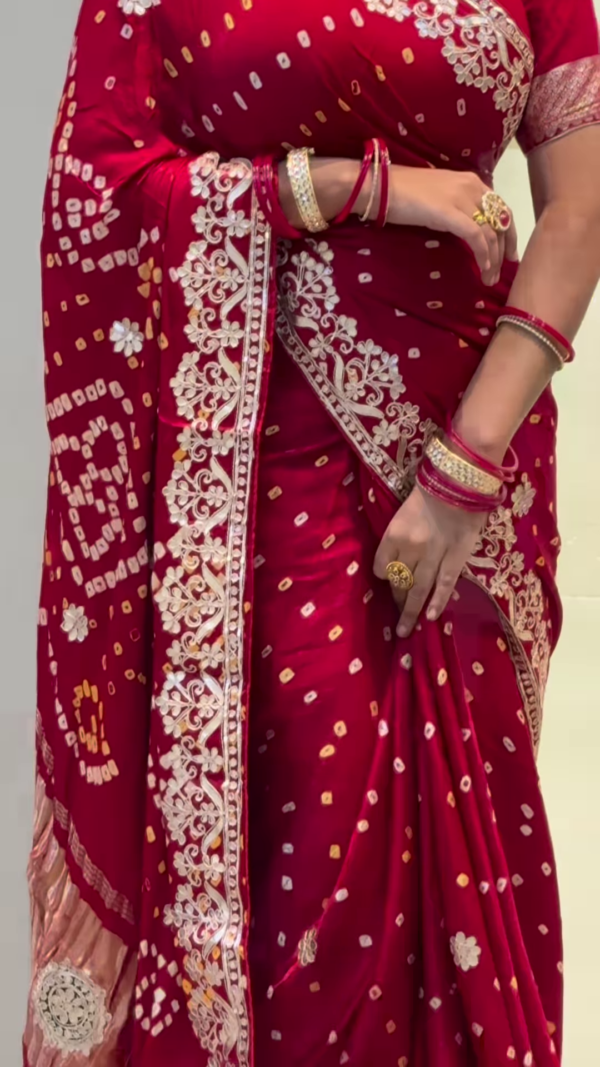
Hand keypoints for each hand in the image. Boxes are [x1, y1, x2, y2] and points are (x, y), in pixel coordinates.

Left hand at [373, 483, 485, 636]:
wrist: (462, 479)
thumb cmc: (431, 489)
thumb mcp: (404, 510)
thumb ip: (399, 535)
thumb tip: (398, 557)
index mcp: (393, 533)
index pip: (380, 565)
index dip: (384, 573)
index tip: (390, 576)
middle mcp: (410, 547)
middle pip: (398, 581)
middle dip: (397, 599)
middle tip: (397, 615)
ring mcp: (434, 554)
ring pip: (418, 589)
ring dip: (410, 611)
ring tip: (406, 631)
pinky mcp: (457, 557)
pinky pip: (445, 583)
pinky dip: (438, 601)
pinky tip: (431, 617)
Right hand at [386, 167, 517, 286]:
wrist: (381, 186)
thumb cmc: (403, 194)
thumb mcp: (439, 197)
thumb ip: (456, 207)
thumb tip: (466, 227)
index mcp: (471, 181)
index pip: (500, 208)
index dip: (508, 233)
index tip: (508, 254)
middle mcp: (472, 187)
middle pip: (500, 221)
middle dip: (503, 250)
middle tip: (501, 272)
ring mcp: (461, 198)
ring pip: (490, 232)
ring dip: (493, 259)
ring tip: (489, 279)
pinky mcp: (450, 213)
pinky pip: (476, 237)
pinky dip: (483, 255)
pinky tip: (483, 269)